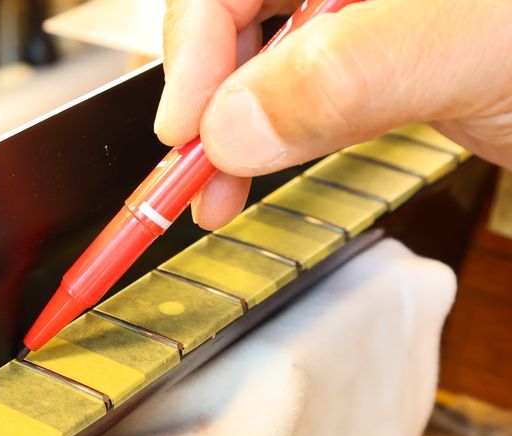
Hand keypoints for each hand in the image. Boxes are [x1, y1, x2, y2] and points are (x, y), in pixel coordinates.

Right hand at [155, 0, 511, 228]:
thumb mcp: (474, 45)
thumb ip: (349, 75)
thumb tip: (232, 124)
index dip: (197, 40)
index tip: (186, 126)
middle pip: (240, 9)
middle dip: (208, 91)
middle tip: (192, 168)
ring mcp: (370, 11)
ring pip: (264, 54)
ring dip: (231, 127)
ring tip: (215, 192)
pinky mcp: (383, 55)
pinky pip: (302, 87)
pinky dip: (273, 134)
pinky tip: (257, 171)